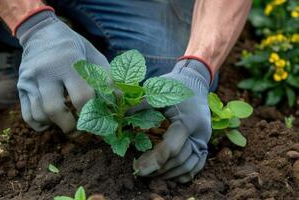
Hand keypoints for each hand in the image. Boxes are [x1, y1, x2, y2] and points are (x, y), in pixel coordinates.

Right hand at [16, 11, 109, 133]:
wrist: (41, 32)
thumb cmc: (73, 47)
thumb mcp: (93, 55)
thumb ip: (107, 78)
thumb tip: (118, 101)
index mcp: (68, 61)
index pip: (81, 96)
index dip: (93, 113)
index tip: (100, 121)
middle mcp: (45, 71)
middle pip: (54, 110)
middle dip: (71, 127)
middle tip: (81, 130)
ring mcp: (29, 79)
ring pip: (40, 115)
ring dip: (57, 125)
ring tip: (68, 122)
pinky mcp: (21, 87)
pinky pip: (28, 115)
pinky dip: (40, 124)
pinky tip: (52, 122)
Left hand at [134, 59, 211, 182]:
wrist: (195, 81)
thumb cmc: (174, 84)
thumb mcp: (157, 91)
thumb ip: (140, 105)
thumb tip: (121, 116)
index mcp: (188, 121)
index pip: (171, 148)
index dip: (153, 160)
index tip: (137, 167)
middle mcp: (200, 133)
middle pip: (179, 160)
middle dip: (158, 169)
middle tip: (139, 172)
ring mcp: (204, 139)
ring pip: (189, 166)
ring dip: (169, 174)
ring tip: (150, 175)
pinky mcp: (205, 142)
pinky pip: (197, 164)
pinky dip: (183, 173)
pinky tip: (168, 175)